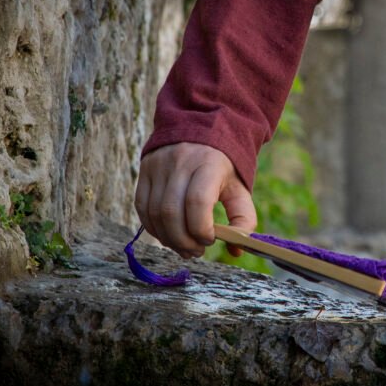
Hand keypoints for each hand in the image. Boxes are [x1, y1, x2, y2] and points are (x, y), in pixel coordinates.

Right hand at [134, 142, 255, 258]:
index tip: (210, 240)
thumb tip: (235, 251)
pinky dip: (153, 228)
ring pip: (155, 212)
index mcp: (208, 164)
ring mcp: (158, 165)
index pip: (197, 202)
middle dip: (183, 240)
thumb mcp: (239, 188)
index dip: (201, 229)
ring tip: (183, 247)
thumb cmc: (221, 169)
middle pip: (171, 211)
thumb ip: (243, 218)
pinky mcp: (144, 171)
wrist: (199, 133)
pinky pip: (142, 207)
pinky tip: (168, 236)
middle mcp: (180, 162)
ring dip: (168, 238)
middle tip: (196, 251)